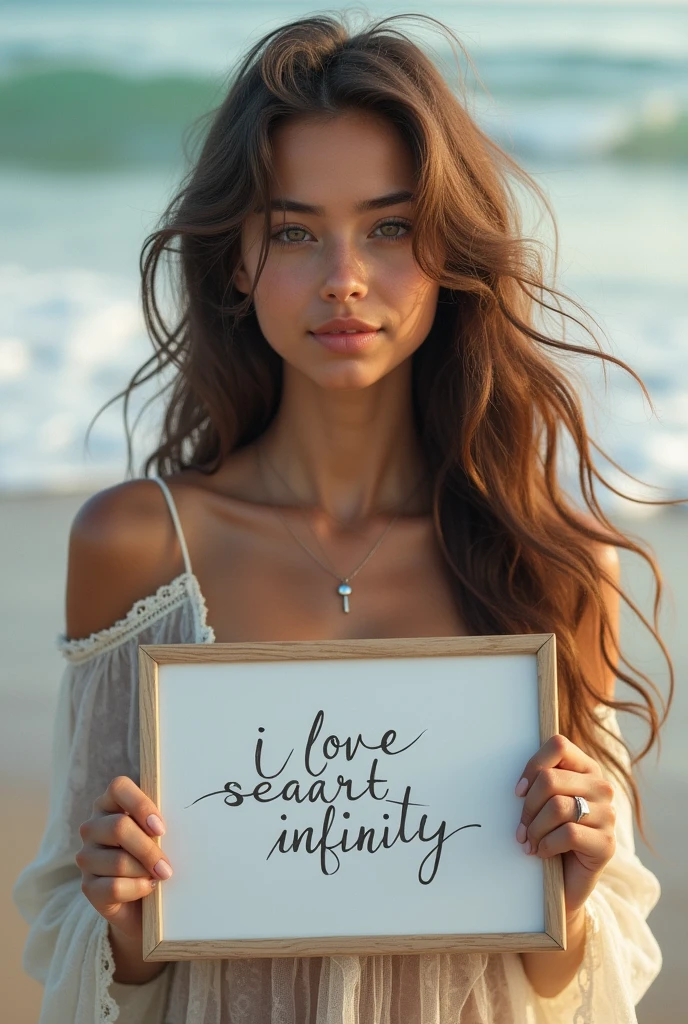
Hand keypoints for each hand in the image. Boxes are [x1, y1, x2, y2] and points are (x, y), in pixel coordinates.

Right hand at [76, 776, 172, 941]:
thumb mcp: (159, 835)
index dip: (141, 805)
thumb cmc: (155, 857)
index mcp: (110, 804)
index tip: (161, 829)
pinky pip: (113, 887)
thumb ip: (158, 824)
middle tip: (167, 867)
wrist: (146, 901)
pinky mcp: (88, 886)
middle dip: (148, 850)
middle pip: (119, 827)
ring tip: (158, 878)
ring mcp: (87, 856)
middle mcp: (93, 827)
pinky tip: (147, 888)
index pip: (118, 787)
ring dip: (144, 872)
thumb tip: (179, 821)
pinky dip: (136, 889)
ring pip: (118, 861)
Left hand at [515, 734, 615, 920]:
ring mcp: (608, 816)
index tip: (519, 792)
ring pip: (557, 807)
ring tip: (530, 842)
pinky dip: (547, 845)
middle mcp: (602, 788)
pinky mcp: (607, 844)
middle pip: (550, 779)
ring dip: (535, 829)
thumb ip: (541, 781)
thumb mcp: (545, 801)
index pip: (558, 745)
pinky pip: (568, 834)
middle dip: (528, 806)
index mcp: (586, 769)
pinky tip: (543, 853)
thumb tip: (520, 785)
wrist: (566, 879)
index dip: (532, 766)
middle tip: (521, 828)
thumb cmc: (551, 833)